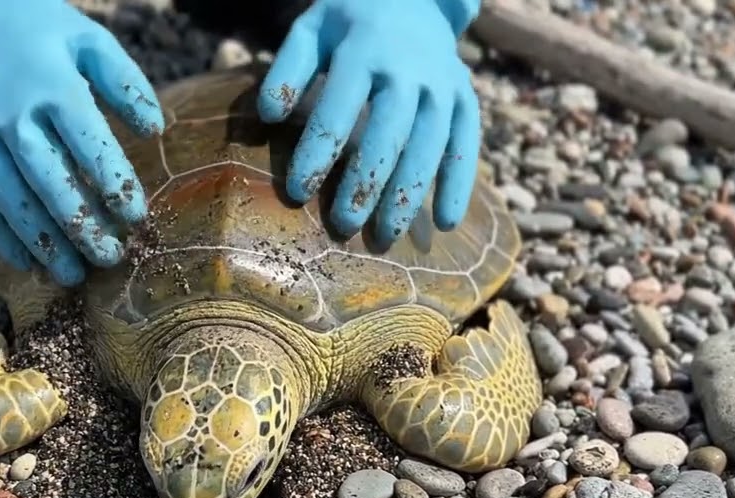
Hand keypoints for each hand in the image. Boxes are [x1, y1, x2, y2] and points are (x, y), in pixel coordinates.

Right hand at [0, 0, 163, 285]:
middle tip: (110, 259)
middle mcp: (11, 114)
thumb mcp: (92, 42)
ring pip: (11, 198)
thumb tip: (155, 129)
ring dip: (42, 241)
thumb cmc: (46, 35)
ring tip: (72, 273)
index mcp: (53, 86)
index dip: (112, 183)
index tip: (135, 217)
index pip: (87, 143)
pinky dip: (0, 234)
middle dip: (80, 226)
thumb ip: (126, 83)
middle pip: (48, 180)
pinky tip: (28, 262)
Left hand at [258, 0, 481, 244]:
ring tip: (385, 237)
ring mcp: (443, 84)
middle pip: (389, 133)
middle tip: (343, 226)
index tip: (297, 191)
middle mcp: (410, 68)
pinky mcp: (466, 98)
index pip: (339, 107)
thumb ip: (288, 69)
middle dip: (366, 182)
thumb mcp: (312, 29)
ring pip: (430, 145)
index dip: (318, 151)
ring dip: (408, 194)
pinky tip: (444, 223)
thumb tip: (268, 116)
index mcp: (365, 48)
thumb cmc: (348, 22)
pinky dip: (458, 183)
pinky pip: (466, 145)